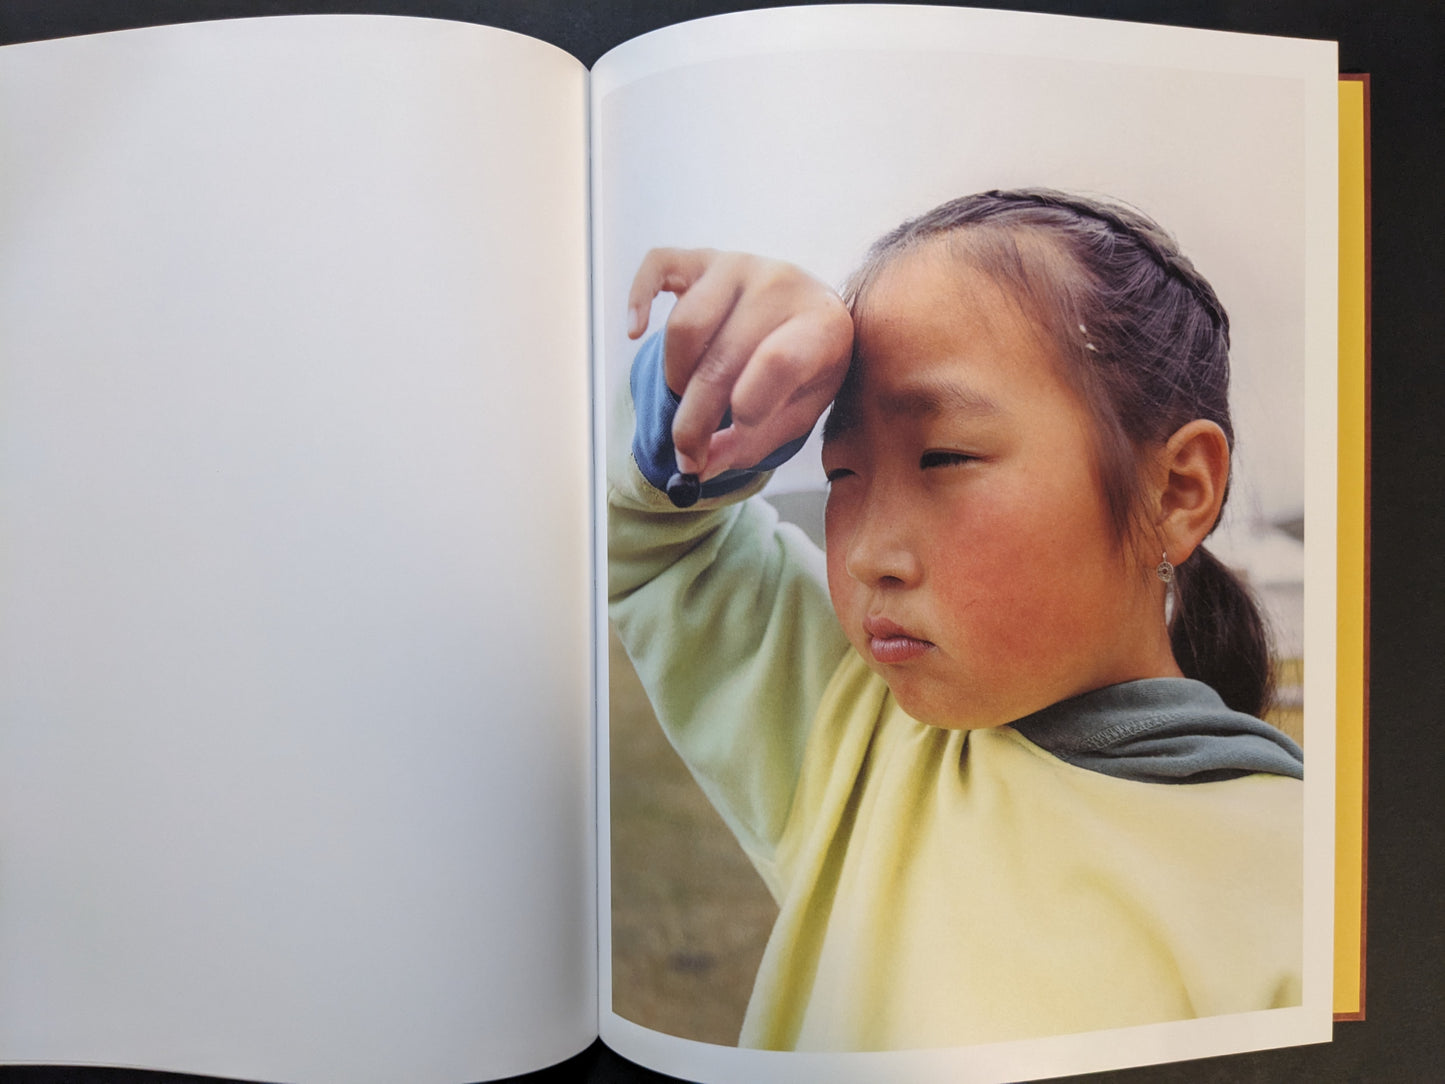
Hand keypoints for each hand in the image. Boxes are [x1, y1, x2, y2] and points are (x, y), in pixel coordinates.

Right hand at [628, 248, 853, 480]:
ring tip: (688, 394)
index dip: (746, 409)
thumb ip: (753, 442)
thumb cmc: (803, 371)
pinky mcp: (704, 258)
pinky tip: (635, 331)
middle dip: (695, 419)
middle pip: (720, 360)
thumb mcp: (796, 414)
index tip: (724, 443)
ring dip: (675, 374)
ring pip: (684, 325)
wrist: (808, 313)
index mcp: (821, 325)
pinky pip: (656, 268)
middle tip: (686, 455)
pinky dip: (637, 299)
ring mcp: (739, 266)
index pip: (778, 363)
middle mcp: (781, 285)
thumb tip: (699, 467)